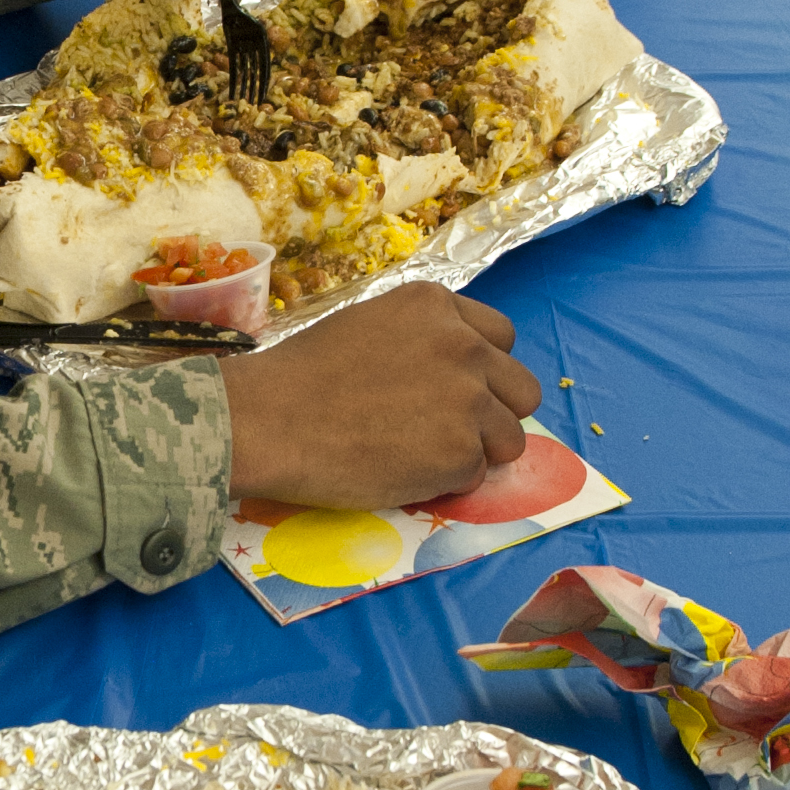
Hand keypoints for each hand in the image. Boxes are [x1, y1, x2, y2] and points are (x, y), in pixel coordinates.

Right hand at [220, 284, 539, 509]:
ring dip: (476, 452)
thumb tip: (452, 377)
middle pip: (522, 389)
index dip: (482, 371)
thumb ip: (420, 341)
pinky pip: (476, 475)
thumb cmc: (300, 377)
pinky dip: (445, 482)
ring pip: (510, 439)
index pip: (502, 338)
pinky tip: (400, 471)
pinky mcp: (460, 452)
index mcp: (437, 306)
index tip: (454, 390)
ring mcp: (467, 399)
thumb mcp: (369, 326)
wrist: (267, 420)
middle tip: (448, 431)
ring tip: (421, 455)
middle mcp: (463, 345)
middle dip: (495, 414)